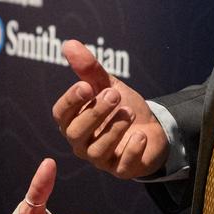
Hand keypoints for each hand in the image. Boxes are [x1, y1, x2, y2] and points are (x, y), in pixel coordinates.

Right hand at [51, 39, 168, 178]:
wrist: (151, 127)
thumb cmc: (122, 107)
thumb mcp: (107, 84)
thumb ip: (89, 68)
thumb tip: (69, 44)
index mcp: (73, 120)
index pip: (61, 113)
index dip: (71, 101)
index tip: (85, 86)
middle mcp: (81, 142)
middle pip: (76, 132)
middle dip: (95, 112)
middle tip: (114, 95)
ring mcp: (100, 158)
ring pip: (97, 150)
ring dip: (113, 129)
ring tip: (129, 112)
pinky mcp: (121, 170)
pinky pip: (122, 166)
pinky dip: (131, 151)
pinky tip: (140, 136)